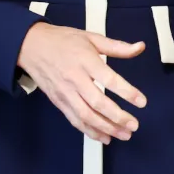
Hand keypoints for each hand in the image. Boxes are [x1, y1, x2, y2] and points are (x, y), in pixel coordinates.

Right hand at [17, 22, 147, 143]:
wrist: (32, 46)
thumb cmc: (62, 41)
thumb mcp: (91, 37)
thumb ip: (117, 46)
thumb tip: (139, 47)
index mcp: (86, 60)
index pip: (109, 79)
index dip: (127, 92)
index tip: (141, 101)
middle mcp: (75, 78)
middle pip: (98, 103)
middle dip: (118, 117)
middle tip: (134, 124)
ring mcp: (66, 92)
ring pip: (86, 116)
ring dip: (106, 128)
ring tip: (123, 134)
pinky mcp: (59, 102)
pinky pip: (75, 120)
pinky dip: (90, 131)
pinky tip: (104, 136)